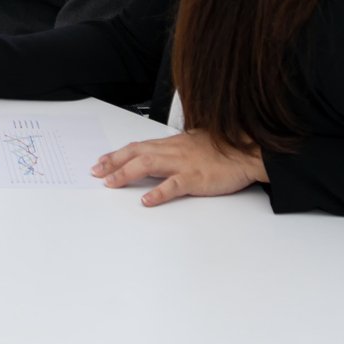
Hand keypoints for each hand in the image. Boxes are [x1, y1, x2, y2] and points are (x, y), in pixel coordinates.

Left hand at [92, 130, 267, 206]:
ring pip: (147, 165)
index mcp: (172, 144)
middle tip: (96, 172)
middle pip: (135, 153)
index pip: (137, 147)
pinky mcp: (196, 178)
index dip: (117, 154)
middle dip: (113, 163)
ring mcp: (183, 163)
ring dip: (125, 174)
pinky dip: (158, 193)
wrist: (248, 150)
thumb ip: (175, 149)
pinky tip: (146, 200)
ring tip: (110, 183)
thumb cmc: (224, 147)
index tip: (101, 161)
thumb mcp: (194, 143)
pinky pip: (173, 185)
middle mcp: (173, 151)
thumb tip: (159, 155)